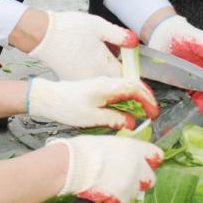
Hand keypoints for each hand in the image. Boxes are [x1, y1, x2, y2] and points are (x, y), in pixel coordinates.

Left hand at [27, 76, 158, 129]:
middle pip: (133, 85)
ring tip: (143, 112)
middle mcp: (106, 81)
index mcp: (107, 86)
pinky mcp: (97, 87)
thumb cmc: (68, 107)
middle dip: (146, 98)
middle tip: (152, 114)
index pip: (135, 88)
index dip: (148, 100)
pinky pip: (118, 90)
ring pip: (126, 87)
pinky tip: (126, 109)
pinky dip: (127, 98)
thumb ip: (114, 119)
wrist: (49, 98)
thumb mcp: (92, 118)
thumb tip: (131, 122)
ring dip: (137, 98)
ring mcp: (102, 83)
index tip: (154, 113)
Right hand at [28, 11, 134, 80]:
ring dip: (106, 73)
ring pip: (102, 83)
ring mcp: (82, 81)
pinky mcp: (71, 80)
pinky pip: (89, 81)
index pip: (128, 80)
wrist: (41, 35)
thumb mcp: (98, 25)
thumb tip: (134, 42)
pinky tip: (88, 59)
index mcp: (104, 66)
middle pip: (115, 83)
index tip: (137, 73)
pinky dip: (93, 73)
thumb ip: (119, 35)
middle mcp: (94, 78)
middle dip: (121, 73)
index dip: (135, 75)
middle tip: (119, 58)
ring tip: (102, 55)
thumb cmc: (67, 29)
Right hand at [47, 136, 162, 202]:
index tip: (144, 163)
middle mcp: (137, 165)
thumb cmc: (85, 150)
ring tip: (110, 185)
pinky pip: (123, 201)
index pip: (157, 155)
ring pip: (137, 192)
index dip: (149, 161)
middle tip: (126, 178)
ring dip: (127, 190)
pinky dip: (116, 199)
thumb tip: (127, 154)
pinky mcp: (122, 197)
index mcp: (135, 148)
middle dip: (140, 180)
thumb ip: (124, 150)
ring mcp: (131, 182)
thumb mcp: (109, 142)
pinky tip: (104, 191)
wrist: (73, 165)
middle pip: (150, 178)